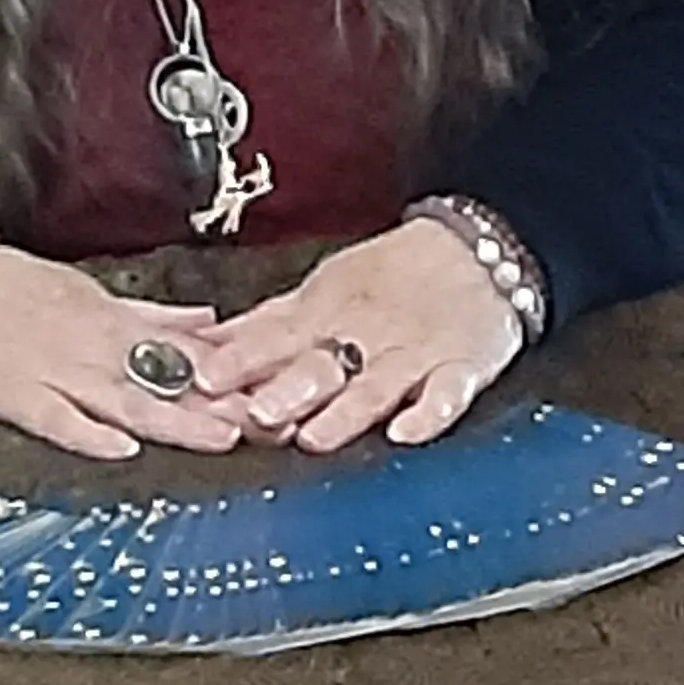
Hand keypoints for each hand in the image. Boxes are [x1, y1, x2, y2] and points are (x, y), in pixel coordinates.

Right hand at [0, 244, 243, 461]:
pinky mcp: (19, 398)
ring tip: (220, 438)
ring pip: (126, 402)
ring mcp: (58, 375)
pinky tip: (121, 447)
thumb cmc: (14, 288)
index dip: (229, 374)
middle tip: (265, 423)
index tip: (271, 390)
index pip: (183, 353)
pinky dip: (89, 432)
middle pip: (165, 381)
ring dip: (175, 421)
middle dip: (217, 404)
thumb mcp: (92, 291)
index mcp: (112, 323)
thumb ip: (152, 314)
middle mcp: (94, 350)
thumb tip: (206, 321)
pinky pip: (58, 420)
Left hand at [195, 219, 525, 453]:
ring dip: (344, 411)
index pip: (277, 337)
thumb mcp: (323, 291)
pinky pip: (447, 393)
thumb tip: (206, 345)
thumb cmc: (392, 276)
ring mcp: (413, 352)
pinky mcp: (460, 367)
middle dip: (287, 389)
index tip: (205, 380)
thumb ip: (268, 325)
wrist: (478, 249)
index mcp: (327, 311)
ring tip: (314, 436)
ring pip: (374, 385)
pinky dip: (428, 413)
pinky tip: (406, 432)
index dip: (242, 360)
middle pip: (321, 364)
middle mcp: (364, 334)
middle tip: (255, 414)